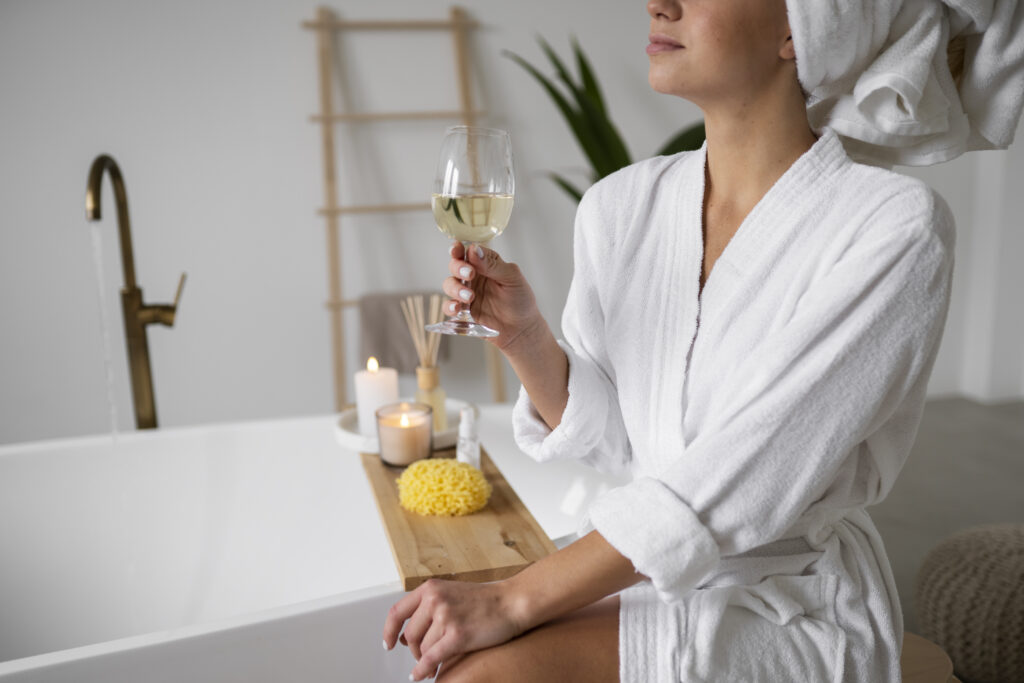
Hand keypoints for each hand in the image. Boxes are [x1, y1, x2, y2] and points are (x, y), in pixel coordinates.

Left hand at [382, 578, 525, 680]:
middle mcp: (435, 600)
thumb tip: (403, 635)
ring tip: (431, 666)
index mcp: (431, 588)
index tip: (388, 644)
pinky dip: (423, 670)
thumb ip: (428, 608)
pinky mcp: (458, 635)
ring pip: (422, 648)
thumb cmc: (486, 600)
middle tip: (420, 658)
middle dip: (413, 651)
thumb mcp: (451, 593)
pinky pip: (432, 658)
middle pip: (410, 635)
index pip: (397, 612)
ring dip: (424, 661)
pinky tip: (423, 676)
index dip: (388, 631)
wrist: (512, 601)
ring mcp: (446, 617)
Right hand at [443, 242, 541, 350]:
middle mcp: (473, 277)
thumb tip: (474, 250)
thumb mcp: (512, 278)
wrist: (521, 329)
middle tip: (470, 274)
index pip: (468, 252)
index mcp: (485, 264)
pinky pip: (448, 306)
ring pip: (449, 284)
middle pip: (455, 265)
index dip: (459, 248)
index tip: (457, 249)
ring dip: (455, 288)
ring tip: (470, 297)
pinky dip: (449, 306)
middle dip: (458, 268)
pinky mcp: (463, 312)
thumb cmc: (521, 300)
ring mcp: (466, 294)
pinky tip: (457, 308)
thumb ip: (493, 264)